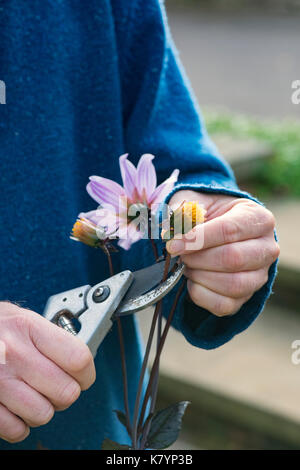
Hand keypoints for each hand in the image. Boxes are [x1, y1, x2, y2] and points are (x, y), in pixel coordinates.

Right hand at [0, 302, 95, 442]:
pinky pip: (15, 429)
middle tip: (55, 386)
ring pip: (43, 414)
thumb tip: (79, 362)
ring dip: (42, 410)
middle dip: (65, 394)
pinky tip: (17, 408)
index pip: (79, 359)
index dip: (86, 373)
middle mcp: (14, 353)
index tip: (82, 376)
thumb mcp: (24, 319)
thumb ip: (51, 338)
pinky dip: (19, 425)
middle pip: (66, 392)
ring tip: (33, 395)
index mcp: (29, 327)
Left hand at [166, 190, 279, 316]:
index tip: (173, 245)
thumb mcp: (194, 202)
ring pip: (232, 284)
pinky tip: (192, 281)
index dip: (198, 239)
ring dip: (200, 276)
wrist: (215, 231)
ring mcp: (259, 275)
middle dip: (198, 259)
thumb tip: (170, 227)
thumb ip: (182, 211)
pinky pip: (224, 305)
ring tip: (187, 265)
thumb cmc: (207, 215)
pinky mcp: (246, 297)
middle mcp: (266, 248)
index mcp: (257, 218)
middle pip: (233, 259)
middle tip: (179, 255)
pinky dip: (201, 295)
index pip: (229, 230)